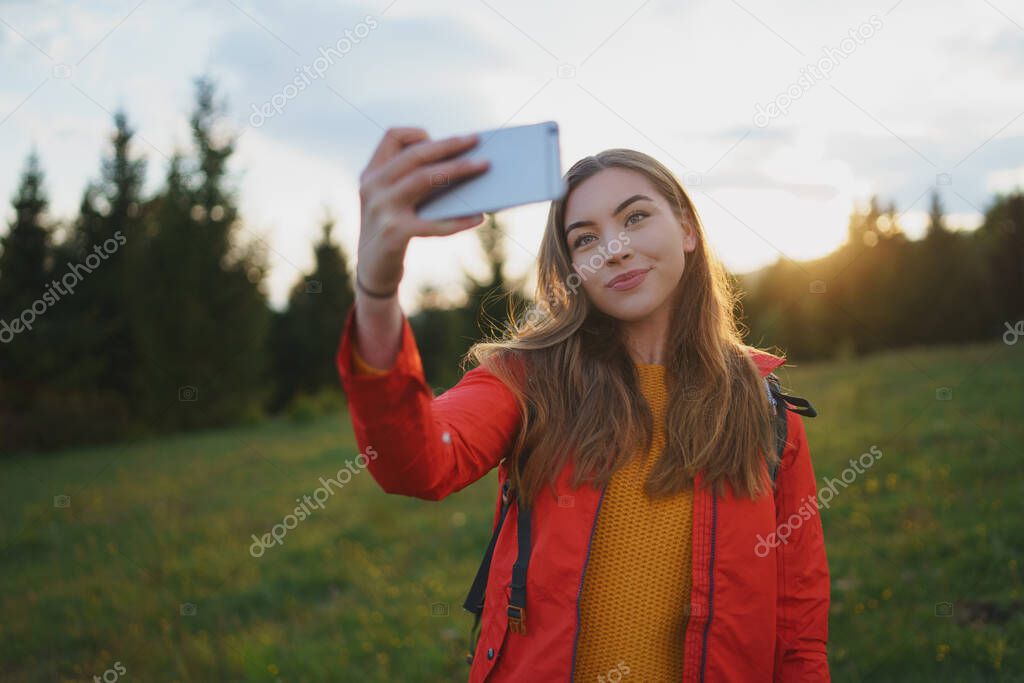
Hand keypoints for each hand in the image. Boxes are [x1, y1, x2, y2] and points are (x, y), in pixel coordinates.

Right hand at [356, 127, 489, 295]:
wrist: (372, 272)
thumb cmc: (393, 230)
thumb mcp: (393, 201)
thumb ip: (412, 181)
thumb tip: (461, 165)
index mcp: (371, 174)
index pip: (392, 136)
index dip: (418, 134)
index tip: (440, 139)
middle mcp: (373, 187)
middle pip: (415, 154)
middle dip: (449, 145)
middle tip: (476, 140)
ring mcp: (381, 210)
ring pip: (424, 179)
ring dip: (458, 170)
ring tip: (483, 166)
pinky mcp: (394, 234)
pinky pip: (434, 223)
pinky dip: (459, 220)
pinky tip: (479, 217)